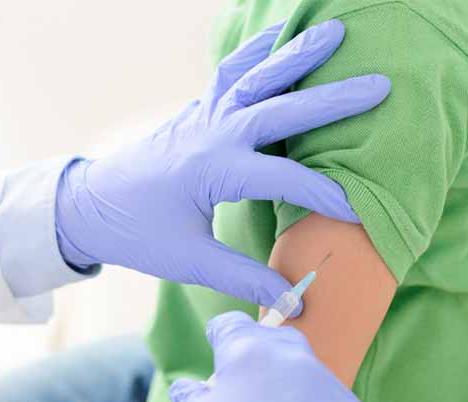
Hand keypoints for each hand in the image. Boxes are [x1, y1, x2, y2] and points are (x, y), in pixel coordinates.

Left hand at [56, 20, 390, 308]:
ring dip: (294, 56)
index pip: (285, 178)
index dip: (326, 193)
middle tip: (379, 85)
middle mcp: (212, 134)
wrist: (88, 208)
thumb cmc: (136, 234)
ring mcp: (202, 118)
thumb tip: (294, 303)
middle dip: (332, 100)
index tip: (361, 210)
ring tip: (333, 33)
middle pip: (280, 110)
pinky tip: (272, 38)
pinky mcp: (195, 115)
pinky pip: (228, 75)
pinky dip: (252, 55)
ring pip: (254, 78)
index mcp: (214, 171)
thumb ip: (244, 278)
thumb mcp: (190, 261)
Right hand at [170, 312, 371, 401]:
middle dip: (263, 355)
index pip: (233, 326)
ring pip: (311, 378)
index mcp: (248, 354)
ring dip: (295, 391)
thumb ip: (194, 397)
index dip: (221, 335)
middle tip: (249, 383)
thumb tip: (189, 389)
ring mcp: (331, 391)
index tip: (218, 344)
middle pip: (279, 342)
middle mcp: (294, 362)